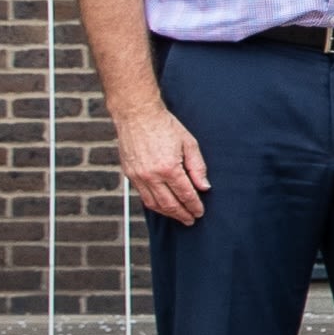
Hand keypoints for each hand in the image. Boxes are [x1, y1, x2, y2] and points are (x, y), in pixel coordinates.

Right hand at [113, 101, 210, 227]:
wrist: (137, 115)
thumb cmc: (165, 126)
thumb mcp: (189, 143)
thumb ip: (198, 167)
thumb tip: (204, 187)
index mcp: (169, 168)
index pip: (185, 194)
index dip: (194, 205)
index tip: (200, 212)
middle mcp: (151, 175)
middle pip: (169, 204)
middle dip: (182, 214)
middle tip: (191, 219)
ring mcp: (138, 176)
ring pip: (153, 204)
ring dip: (167, 213)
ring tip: (178, 216)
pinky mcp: (129, 174)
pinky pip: (142, 196)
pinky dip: (153, 204)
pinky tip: (162, 205)